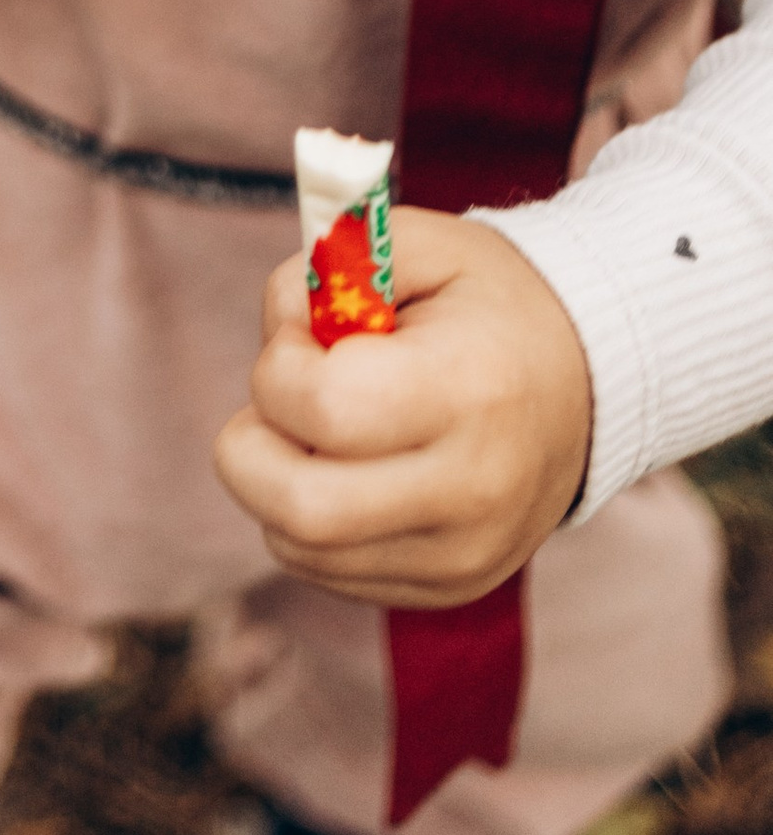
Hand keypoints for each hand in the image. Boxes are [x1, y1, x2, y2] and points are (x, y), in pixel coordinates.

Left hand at [211, 206, 591, 607]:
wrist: (584, 383)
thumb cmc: (482, 305)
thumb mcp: (413, 245)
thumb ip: (325, 269)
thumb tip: (279, 336)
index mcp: (470, 391)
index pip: (323, 410)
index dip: (280, 366)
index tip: (304, 337)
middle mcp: (474, 491)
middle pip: (300, 508)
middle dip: (250, 445)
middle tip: (282, 399)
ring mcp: (464, 556)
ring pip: (298, 547)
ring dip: (273, 482)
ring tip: (322, 429)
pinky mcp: (448, 589)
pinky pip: (325, 569)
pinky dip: (306, 520)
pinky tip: (346, 467)